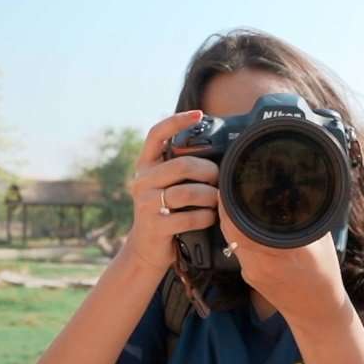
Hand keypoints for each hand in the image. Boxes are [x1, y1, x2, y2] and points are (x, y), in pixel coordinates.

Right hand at [121, 110, 219, 269]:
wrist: (146, 250)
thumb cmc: (166, 213)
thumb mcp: (166, 186)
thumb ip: (180, 169)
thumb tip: (218, 155)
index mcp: (146, 166)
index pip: (156, 134)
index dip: (177, 121)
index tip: (198, 113)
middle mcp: (142, 181)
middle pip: (183, 165)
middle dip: (209, 171)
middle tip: (220, 179)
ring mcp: (147, 204)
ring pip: (189, 192)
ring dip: (210, 197)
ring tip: (217, 201)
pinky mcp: (156, 226)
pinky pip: (190, 217)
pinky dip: (206, 217)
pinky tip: (209, 218)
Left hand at [216, 192, 347, 327]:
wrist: (316, 311)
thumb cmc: (324, 275)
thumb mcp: (321, 241)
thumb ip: (306, 218)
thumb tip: (296, 194)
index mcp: (283, 250)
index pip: (243, 223)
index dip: (233, 203)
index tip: (232, 186)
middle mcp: (262, 262)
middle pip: (231, 229)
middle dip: (227, 208)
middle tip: (230, 189)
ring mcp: (252, 271)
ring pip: (231, 239)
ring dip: (230, 221)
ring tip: (236, 203)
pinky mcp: (248, 276)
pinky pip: (237, 249)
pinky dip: (238, 236)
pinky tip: (247, 227)